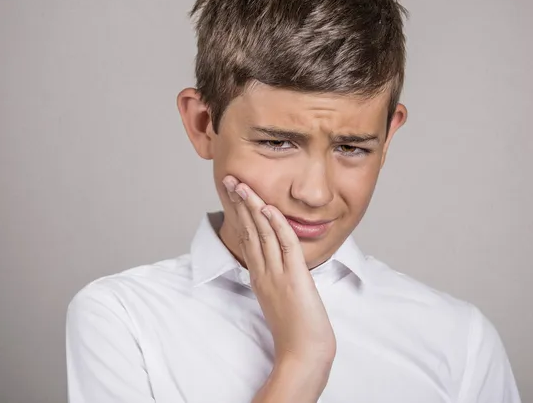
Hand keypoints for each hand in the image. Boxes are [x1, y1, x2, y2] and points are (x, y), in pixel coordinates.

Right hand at [222, 175, 336, 365]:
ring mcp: (277, 275)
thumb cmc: (295, 330)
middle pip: (248, 231)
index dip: (239, 214)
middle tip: (229, 180)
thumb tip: (275, 264)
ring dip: (252, 207)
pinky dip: (277, 225)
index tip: (234, 193)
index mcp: (260, 276)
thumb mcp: (280, 299)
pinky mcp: (294, 278)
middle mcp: (264, 273)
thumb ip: (274, 279)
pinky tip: (269, 208)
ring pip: (262, 234)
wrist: (303, 354)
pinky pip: (285, 246)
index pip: (247, 238)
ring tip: (242, 185)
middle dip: (239, 203)